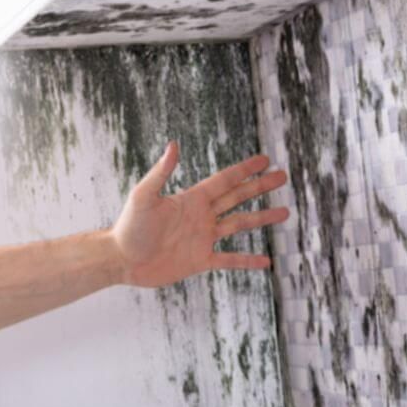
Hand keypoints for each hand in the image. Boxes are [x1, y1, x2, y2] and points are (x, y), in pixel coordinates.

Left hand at [108, 143, 289, 287]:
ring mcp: (202, 238)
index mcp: (191, 199)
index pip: (224, 180)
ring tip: (284, 212)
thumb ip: (160, 173)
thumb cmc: (129, 227)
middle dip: (259, 187)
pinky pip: (228, 260)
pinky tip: (266, 261)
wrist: (122, 260)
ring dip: (261, 219)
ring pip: (238, 225)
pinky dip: (247, 260)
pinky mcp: (199, 260)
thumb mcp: (144, 197)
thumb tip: (173, 145)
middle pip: (237, 198)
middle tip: (282, 177)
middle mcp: (200, 216)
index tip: (264, 160)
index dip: (244, 170)